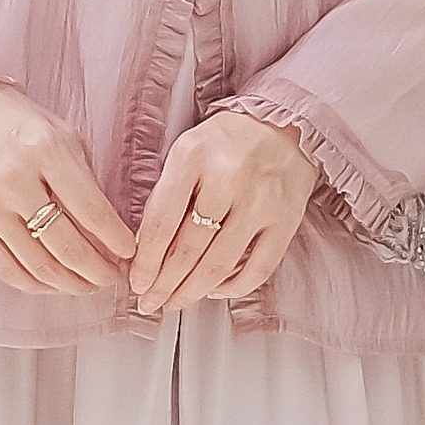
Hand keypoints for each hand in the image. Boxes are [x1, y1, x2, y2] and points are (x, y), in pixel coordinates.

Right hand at [0, 82, 136, 295]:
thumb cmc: (10, 119)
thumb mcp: (57, 132)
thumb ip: (81, 176)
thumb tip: (105, 227)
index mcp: (46, 150)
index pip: (92, 210)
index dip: (115, 240)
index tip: (128, 252)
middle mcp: (16, 180)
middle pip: (68, 246)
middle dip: (97, 271)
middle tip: (111, 277)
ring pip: (39, 265)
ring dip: (70, 284)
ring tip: (86, 285)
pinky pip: (7, 269)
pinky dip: (35, 285)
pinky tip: (52, 285)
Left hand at [130, 110, 317, 314]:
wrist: (284, 123)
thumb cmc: (228, 142)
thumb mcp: (186, 153)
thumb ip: (166, 197)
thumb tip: (146, 253)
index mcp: (194, 156)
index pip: (161, 223)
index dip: (146, 263)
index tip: (138, 283)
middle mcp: (229, 178)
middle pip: (187, 251)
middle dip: (163, 286)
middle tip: (151, 302)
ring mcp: (260, 201)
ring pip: (218, 266)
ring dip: (191, 293)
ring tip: (176, 302)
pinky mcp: (286, 220)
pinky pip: (256, 270)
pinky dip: (232, 288)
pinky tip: (214, 289)